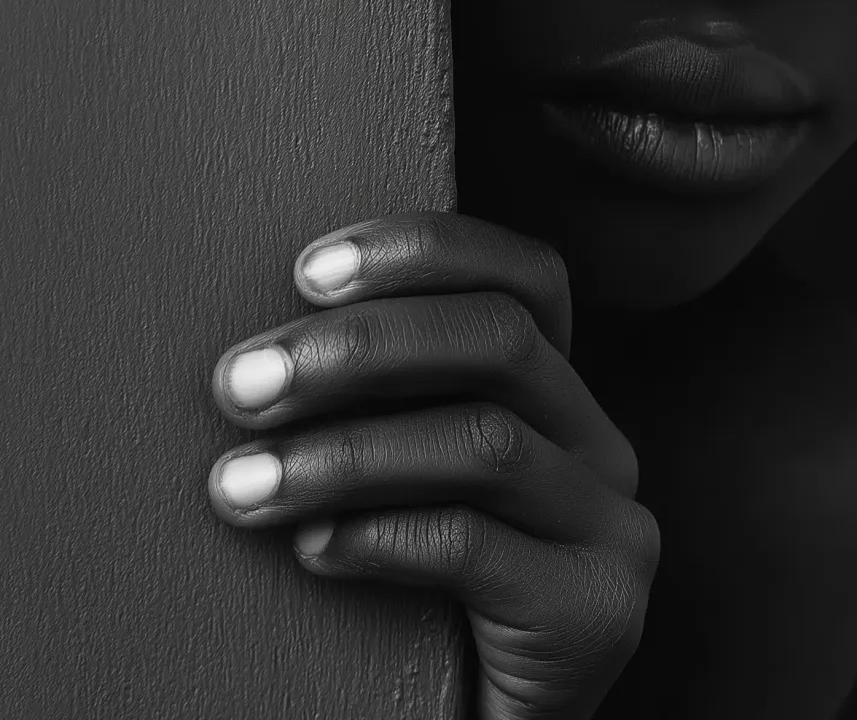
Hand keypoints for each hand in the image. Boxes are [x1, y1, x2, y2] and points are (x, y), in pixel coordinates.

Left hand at [206, 213, 661, 719]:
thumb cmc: (417, 597)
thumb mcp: (405, 476)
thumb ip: (384, 403)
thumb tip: (262, 344)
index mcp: (557, 392)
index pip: (525, 273)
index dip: (425, 251)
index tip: (307, 269)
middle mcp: (600, 441)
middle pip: (500, 339)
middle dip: (359, 345)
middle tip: (242, 382)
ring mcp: (611, 526)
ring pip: (482, 441)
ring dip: (343, 453)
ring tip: (240, 484)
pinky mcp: (597, 611)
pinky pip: (476, 547)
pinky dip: (376, 537)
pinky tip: (310, 549)